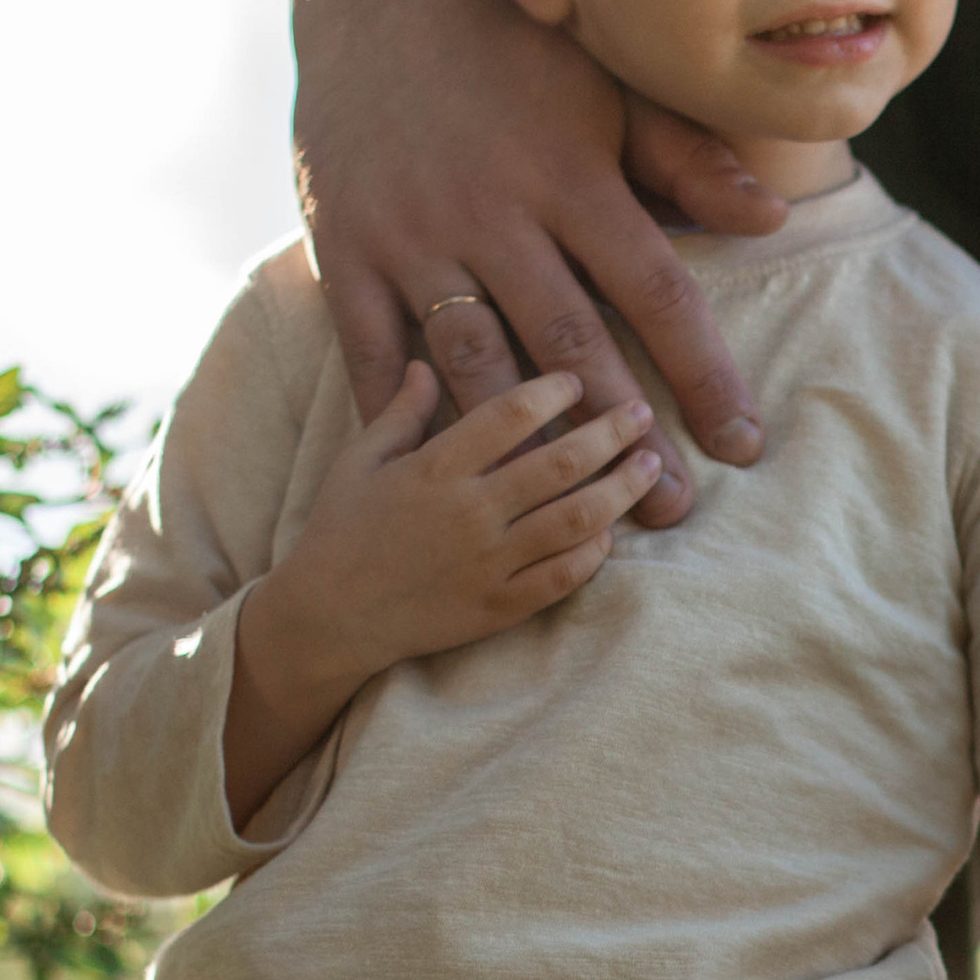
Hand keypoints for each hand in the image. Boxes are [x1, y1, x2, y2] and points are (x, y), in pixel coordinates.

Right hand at [223, 365, 661, 824]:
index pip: (509, 414)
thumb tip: (425, 359)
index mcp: (433, 469)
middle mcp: (469, 513)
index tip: (577, 378)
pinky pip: (564, 577)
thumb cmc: (342, 531)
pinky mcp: (501, 607)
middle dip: (610, 432)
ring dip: (622, 489)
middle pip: (560, 463)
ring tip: (650, 466)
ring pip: (576, 519)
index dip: (552, 391)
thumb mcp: (359, 460)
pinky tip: (614, 529)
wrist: (328, 619)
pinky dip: (596, 552)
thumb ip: (400, 411)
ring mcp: (489, 563)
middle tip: (642, 413)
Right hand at [270, 0, 788, 522]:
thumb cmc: (517, 47)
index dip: (702, 373)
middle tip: (670, 510)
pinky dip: (408, 422)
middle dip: (624, 434)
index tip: (742, 443)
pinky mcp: (345, 250)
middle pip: (570, 344)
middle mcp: (493, 211)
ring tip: (571, 514)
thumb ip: (689, 162)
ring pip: (477, 362)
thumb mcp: (611, 90)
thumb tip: (773, 218)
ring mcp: (413, 234)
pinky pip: (374, 354)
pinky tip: (446, 481)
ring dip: (528, 444)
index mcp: (570, 175)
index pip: (656, 292)